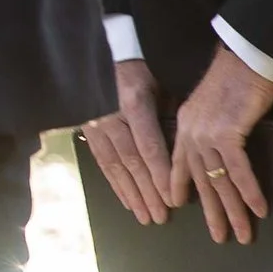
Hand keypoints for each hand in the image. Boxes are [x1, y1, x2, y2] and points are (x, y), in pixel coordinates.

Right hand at [81, 58, 174, 228]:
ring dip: (132, 194)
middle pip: (132, 162)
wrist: (101, 53)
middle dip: (148, 192)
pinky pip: (102, 162)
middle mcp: (111, 118)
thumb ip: (170, 113)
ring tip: (145, 217)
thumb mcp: (159, 83)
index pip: (148, 146)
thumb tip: (184, 147)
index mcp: (133, 103)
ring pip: (116, 166)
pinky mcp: (87, 130)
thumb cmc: (139, 67)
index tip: (173, 198)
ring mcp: (96, 125)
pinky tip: (126, 201)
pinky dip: (116, 184)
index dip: (160, 175)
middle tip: (161, 217)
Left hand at [166, 45, 272, 245]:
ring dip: (233, 211)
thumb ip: (211, 125)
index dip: (177, 185)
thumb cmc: (236, 75)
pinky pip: (238, 171)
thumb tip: (220, 143)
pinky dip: (249, 192)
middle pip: (200, 180)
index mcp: (185, 125)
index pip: (176, 162)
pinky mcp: (227, 132)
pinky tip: (259, 209)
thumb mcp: (214, 104)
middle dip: (211, 212)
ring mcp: (207, 133)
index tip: (176, 205)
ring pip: (219, 181)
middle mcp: (190, 132)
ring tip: (243, 234)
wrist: (246, 55)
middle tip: (219, 236)